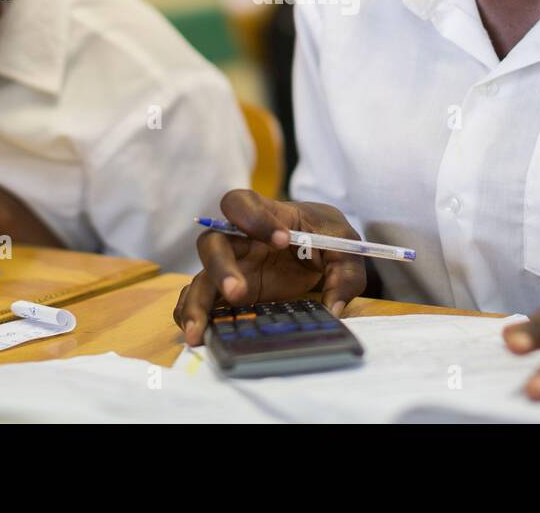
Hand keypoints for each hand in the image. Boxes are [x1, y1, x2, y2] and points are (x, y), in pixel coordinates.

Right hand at [173, 189, 366, 346]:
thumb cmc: (326, 238)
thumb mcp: (345, 248)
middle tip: (239, 293)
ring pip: (201, 277)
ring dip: (197, 302)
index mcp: (267, 215)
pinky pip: (202, 300)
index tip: (282, 240)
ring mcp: (232, 268)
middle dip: (221, 266)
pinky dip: (194, 316)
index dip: (254, 218)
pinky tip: (198, 336)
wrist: (322, 251)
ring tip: (198, 331)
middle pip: (212, 242)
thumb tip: (333, 308)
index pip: (243, 203)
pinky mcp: (230, 293)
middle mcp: (241, 240)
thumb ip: (345, 274)